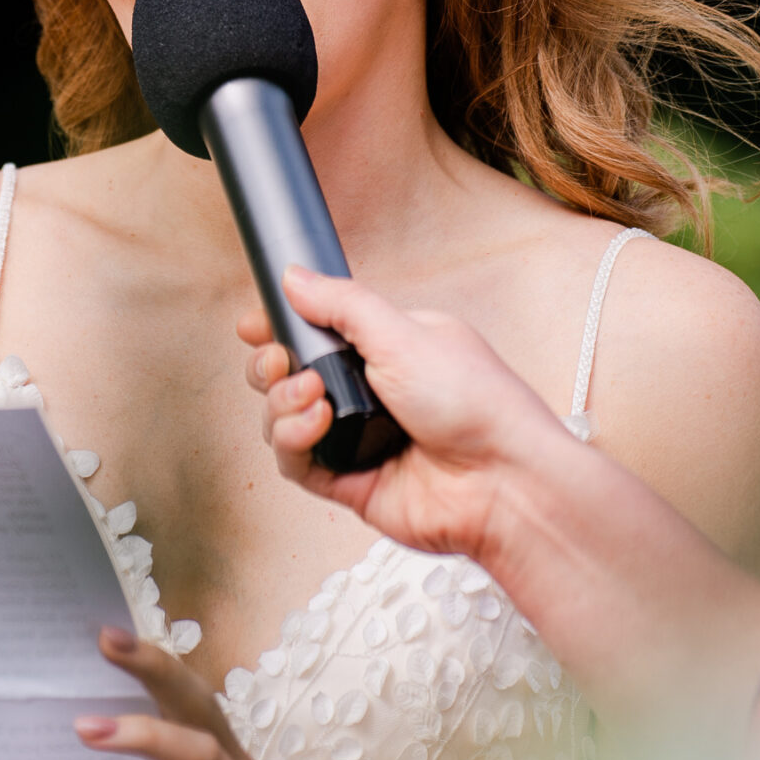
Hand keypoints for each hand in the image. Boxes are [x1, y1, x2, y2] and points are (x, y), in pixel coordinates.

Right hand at [239, 266, 569, 581]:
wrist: (504, 481)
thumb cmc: (477, 404)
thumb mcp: (405, 334)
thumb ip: (343, 306)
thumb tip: (295, 277)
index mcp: (389, 348)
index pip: (319, 332)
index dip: (281, 328)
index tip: (254, 324)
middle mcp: (370, 393)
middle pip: (290, 375)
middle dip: (272, 365)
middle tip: (278, 360)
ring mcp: (357, 438)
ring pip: (284, 418)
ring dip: (282, 403)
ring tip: (312, 397)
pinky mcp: (349, 482)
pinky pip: (296, 462)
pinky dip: (293, 441)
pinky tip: (316, 426)